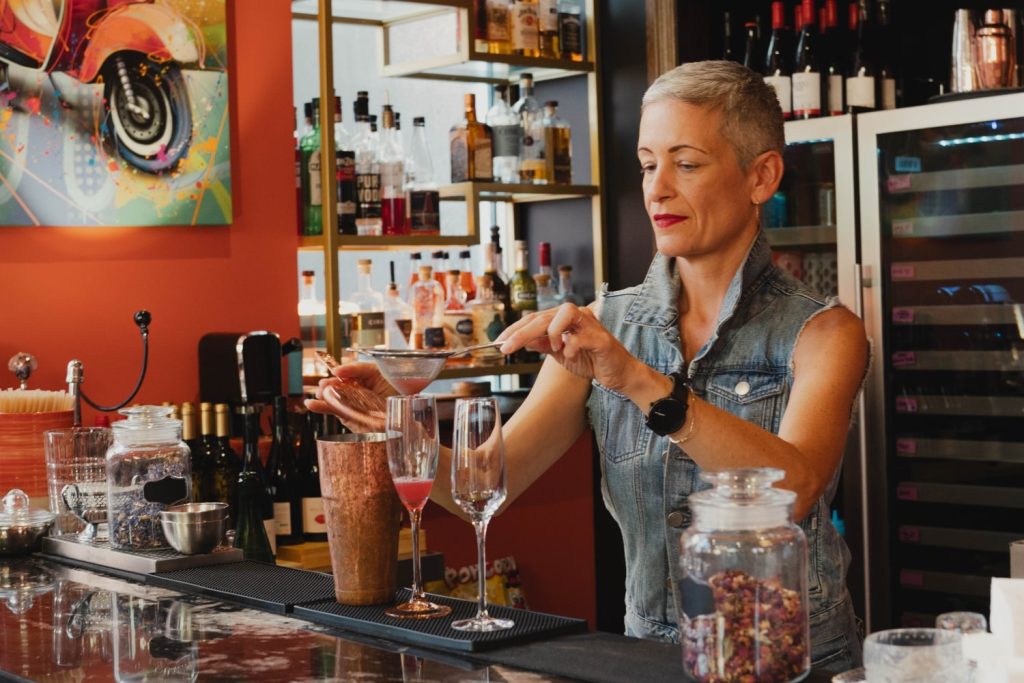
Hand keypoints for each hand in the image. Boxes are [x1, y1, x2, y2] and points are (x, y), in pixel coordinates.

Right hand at [304, 361, 394, 432]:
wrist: (401, 419)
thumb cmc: (397, 394)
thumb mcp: (382, 374)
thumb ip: (362, 369)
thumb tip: (340, 370)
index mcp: (367, 375)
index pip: (352, 370)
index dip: (344, 370)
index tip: (337, 371)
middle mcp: (358, 388)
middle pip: (340, 382)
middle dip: (331, 382)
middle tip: (325, 384)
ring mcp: (351, 401)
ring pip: (334, 396)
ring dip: (324, 393)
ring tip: (319, 392)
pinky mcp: (347, 414)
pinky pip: (333, 409)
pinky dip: (320, 407)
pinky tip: (311, 404)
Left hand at [497, 303, 638, 390]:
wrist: (617, 374)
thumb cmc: (591, 361)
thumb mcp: (560, 354)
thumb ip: (543, 344)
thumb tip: (522, 340)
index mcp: (565, 318)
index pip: (535, 319)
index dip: (515, 329)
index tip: (498, 342)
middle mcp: (577, 315)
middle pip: (544, 317)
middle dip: (521, 332)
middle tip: (506, 347)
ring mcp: (590, 324)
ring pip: (564, 314)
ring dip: (552, 333)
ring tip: (554, 349)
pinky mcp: (600, 338)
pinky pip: (580, 337)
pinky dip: (571, 348)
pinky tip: (572, 356)